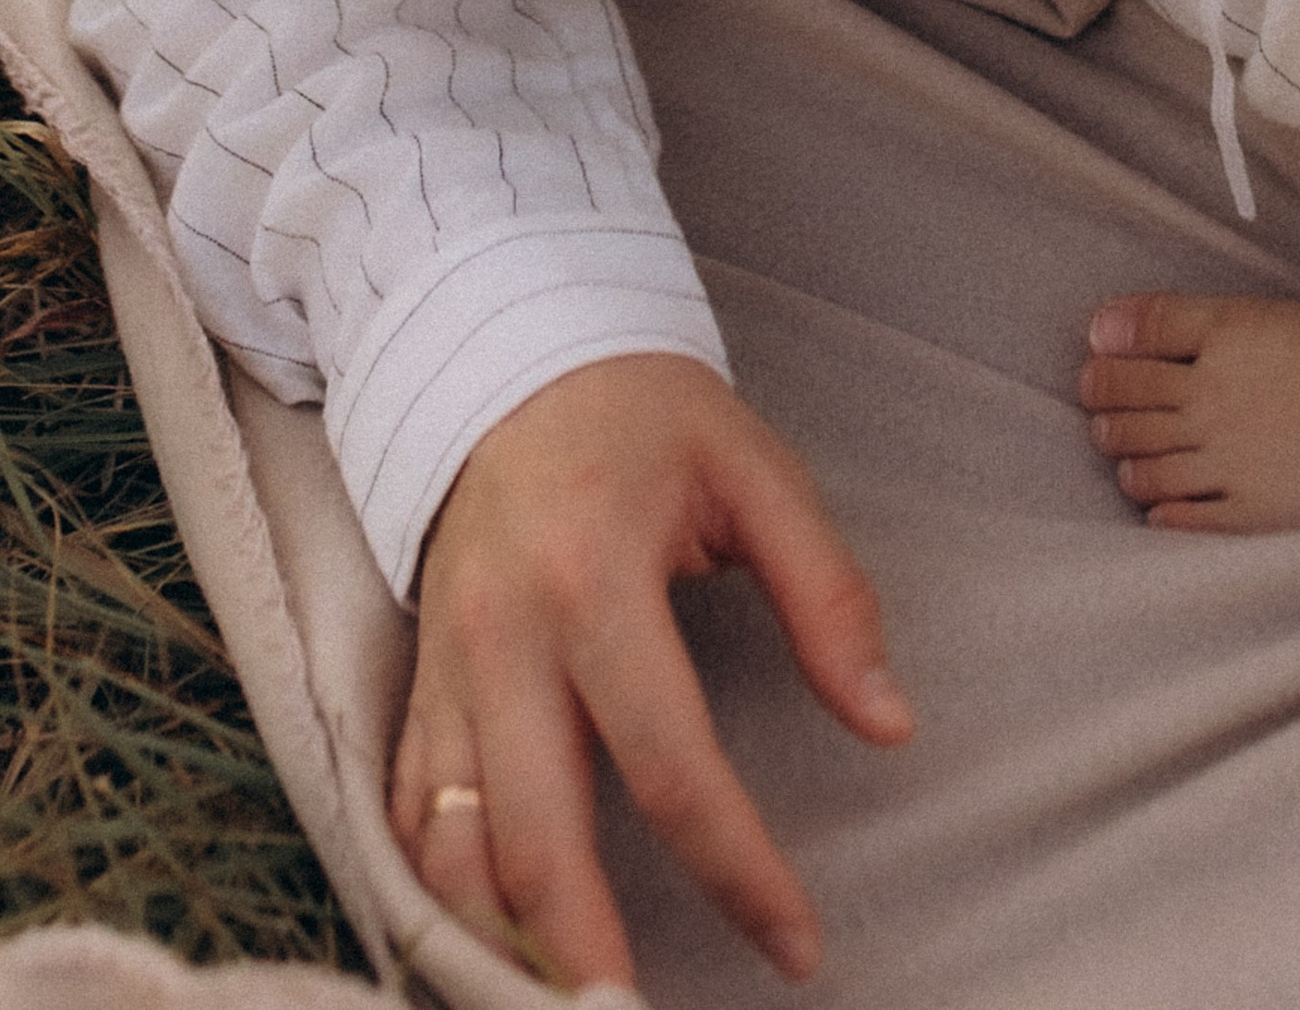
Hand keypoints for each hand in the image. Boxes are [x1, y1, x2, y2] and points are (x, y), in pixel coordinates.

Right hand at [391, 354, 911, 988]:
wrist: (510, 354)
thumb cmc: (648, 414)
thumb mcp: (756, 472)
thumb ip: (829, 596)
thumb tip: (890, 723)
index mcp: (596, 575)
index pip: (670, 761)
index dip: (737, 868)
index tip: (797, 941)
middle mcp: (503, 633)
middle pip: (533, 832)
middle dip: (587, 951)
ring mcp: (446, 662)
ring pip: (452, 844)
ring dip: (506, 937)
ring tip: (579, 997)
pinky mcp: (419, 677)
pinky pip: (409, 811)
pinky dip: (443, 889)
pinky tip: (497, 937)